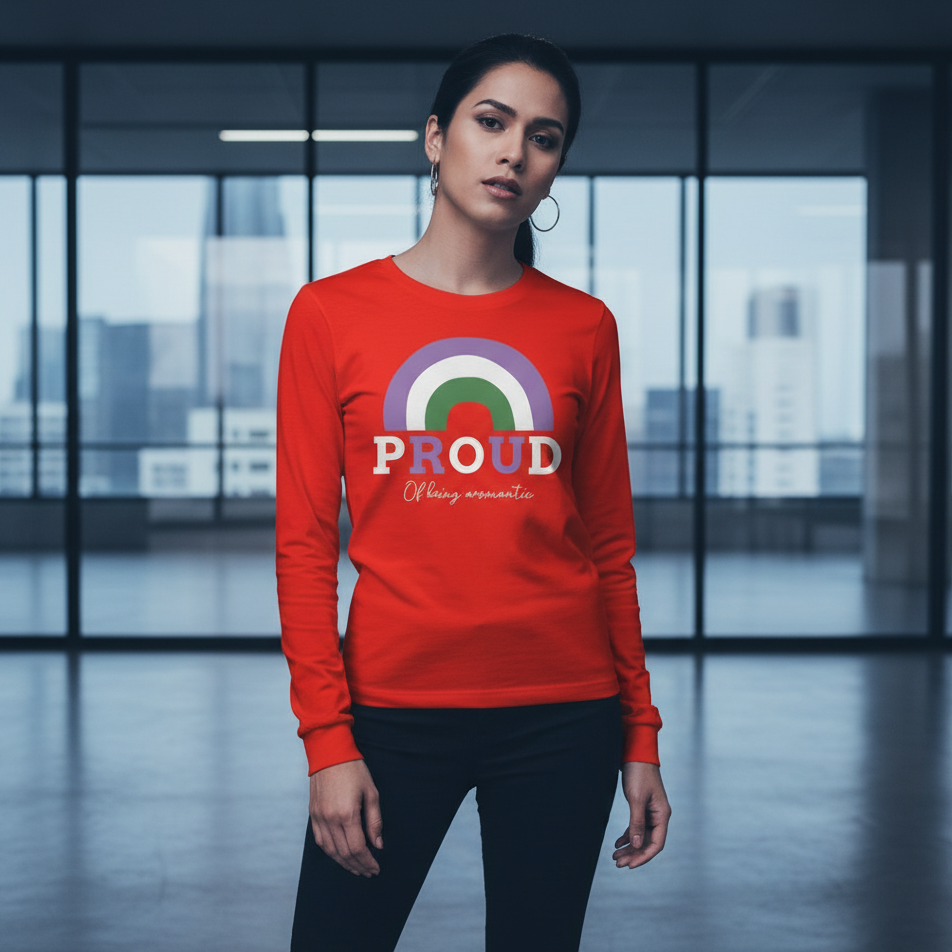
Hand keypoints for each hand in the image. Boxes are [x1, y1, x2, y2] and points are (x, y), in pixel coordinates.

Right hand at [308, 758, 382, 877]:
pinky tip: (340, 856)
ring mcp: (319, 818)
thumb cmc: (353, 769)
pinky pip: (320, 841)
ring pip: (330, 851)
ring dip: (344, 864)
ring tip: (356, 869)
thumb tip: (378, 844)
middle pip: (344, 854)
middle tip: (368, 872)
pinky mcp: (313, 814)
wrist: (329, 752)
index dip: (367, 862)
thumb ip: (374, 821)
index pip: (357, 848)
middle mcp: (330, 819)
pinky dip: (331, 852)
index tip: (376, 868)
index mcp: (347, 814)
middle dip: (358, 866)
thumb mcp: (371, 792)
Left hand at [613, 761, 670, 869]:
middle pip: (647, 842)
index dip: (643, 856)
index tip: (630, 865)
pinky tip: (617, 843)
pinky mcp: (641, 807)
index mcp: (662, 815)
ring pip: (640, 836)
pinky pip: (636, 827)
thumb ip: (636, 822)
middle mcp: (658, 816)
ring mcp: (650, 812)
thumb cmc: (638, 773)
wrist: (635, 753)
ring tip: (614, 856)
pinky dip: (627, 836)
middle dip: (633, 854)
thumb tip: (636, 845)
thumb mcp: (636, 799)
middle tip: (617, 863)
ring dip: (629, 847)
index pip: (656, 844)